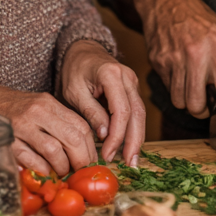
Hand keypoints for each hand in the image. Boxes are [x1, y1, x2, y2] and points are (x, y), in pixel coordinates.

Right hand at [0, 70, 96, 175]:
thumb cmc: (6, 106)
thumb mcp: (35, 105)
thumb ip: (55, 120)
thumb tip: (77, 145)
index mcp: (47, 102)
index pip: (80, 125)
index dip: (89, 147)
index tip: (89, 160)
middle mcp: (37, 111)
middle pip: (72, 138)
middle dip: (80, 160)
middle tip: (78, 171)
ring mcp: (21, 125)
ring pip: (54, 150)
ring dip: (61, 167)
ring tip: (60, 172)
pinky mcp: (7, 139)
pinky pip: (31, 158)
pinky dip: (41, 169)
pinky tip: (43, 172)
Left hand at [59, 39, 144, 165]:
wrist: (82, 51)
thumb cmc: (75, 70)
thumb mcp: (75, 91)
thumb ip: (91, 112)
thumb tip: (105, 135)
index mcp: (111, 74)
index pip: (121, 110)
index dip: (117, 135)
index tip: (109, 154)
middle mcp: (127, 77)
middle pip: (137, 113)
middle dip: (134, 141)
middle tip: (130, 164)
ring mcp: (132, 82)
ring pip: (140, 113)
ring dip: (137, 138)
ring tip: (132, 160)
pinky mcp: (132, 88)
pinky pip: (136, 111)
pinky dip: (134, 129)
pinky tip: (130, 145)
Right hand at [120, 0, 215, 124]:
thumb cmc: (197, 17)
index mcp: (215, 46)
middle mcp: (194, 54)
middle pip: (196, 103)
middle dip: (202, 113)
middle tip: (206, 108)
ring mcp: (173, 59)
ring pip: (179, 101)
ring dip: (187, 103)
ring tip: (193, 92)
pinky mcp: (157, 61)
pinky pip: (168, 88)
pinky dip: (175, 88)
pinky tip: (180, 76)